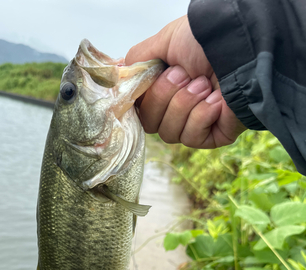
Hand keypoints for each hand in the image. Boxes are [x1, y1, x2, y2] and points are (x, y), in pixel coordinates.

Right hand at [125, 16, 245, 147]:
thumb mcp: (162, 43)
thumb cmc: (205, 42)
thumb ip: (136, 60)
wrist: (241, 49)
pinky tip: (216, 100)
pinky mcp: (211, 137)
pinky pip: (191, 137)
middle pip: (150, 123)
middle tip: (184, 74)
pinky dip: (201, 115)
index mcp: (164, 90)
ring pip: (168, 133)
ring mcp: (193, 125)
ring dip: (184, 104)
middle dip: (163, 96)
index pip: (138, 110)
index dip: (138, 101)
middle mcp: (176, 109)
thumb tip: (117, 75)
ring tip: (204, 84)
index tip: (141, 86)